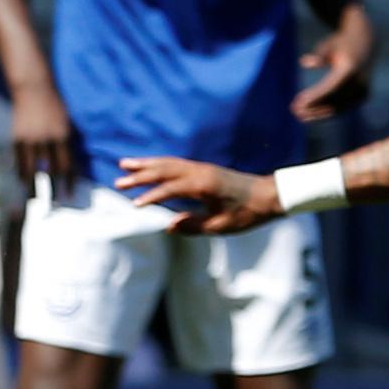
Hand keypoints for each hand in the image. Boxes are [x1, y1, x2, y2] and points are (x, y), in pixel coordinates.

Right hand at [11, 82, 79, 190]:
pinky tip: (23, 182)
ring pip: (31, 169)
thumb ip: (69, 144)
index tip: (70, 195)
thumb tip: (71, 166)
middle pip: (50, 171)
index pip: (67, 166)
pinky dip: (21, 173)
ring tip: (35, 199)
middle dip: (53, 189)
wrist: (34, 90)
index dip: (69, 182)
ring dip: (33, 186)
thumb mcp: (68, 125)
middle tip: (56, 203)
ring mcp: (29, 140)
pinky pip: (19, 161)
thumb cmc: (56, 108)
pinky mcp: (16, 139)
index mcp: (63, 137)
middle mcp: (46, 140)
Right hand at [115, 156, 282, 234]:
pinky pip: (177, 163)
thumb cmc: (249, 213)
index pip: (171, 189)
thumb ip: (194, 226)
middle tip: (118, 182)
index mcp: (204, 186)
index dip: (152, 197)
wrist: (271, 195)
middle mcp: (201, 172)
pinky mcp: (205, 169)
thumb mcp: (222, 226)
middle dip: (140, 176)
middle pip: (165, 171)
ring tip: (124, 164)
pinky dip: (160, 163)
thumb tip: (169, 226)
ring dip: (146, 164)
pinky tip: (149, 166)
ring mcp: (202, 168)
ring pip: (169, 163)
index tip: (135, 206)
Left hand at [295, 12, 375, 121]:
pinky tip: (311, 113)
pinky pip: (343, 107)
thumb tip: (304, 63)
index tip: (298, 102)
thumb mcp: (328, 45)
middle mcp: (360, 82)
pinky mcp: (363, 97)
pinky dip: (327, 111)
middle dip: (313, 107)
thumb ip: (318, 54)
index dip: (314, 97)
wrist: (367, 43)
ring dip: (318, 112)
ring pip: (338, 107)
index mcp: (351, 68)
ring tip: (299, 114)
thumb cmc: (341, 43)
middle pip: (334, 100)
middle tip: (294, 110)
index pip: (330, 87)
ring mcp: (363, 91)